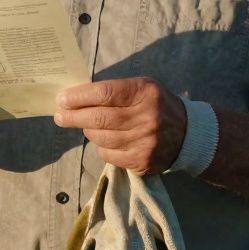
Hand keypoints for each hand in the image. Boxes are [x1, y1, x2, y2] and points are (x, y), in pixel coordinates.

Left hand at [54, 78, 186, 174]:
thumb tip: (75, 96)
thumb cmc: (156, 105)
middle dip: (73, 116)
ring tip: (84, 124)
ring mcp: (144, 143)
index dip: (79, 97)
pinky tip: (104, 139)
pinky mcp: (141, 162)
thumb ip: (113, 90)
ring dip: (87, 131)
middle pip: (99, 118)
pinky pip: (108, 154)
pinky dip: (101, 146)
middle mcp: (146, 118)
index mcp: (144, 93)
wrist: (188, 134)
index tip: (62, 99)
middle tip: (59, 115)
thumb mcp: (141, 87)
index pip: (104, 94)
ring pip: (101, 138)